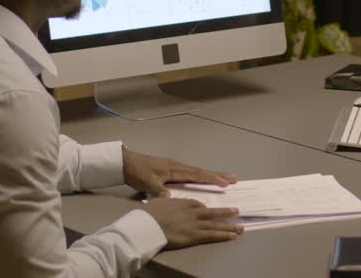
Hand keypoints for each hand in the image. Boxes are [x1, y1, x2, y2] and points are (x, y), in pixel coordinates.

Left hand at [122, 148, 236, 196]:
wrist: (126, 163)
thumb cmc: (137, 172)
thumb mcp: (147, 183)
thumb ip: (159, 191)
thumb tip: (171, 198)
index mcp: (175, 169)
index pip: (196, 174)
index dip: (211, 178)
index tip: (225, 183)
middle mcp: (178, 167)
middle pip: (201, 172)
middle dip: (218, 175)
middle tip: (235, 178)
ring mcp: (175, 168)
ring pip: (197, 172)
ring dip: (212, 175)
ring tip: (226, 178)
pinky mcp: (172, 170)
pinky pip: (191, 174)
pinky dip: (201, 176)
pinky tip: (205, 179)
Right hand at [140, 197, 241, 247]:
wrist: (148, 224)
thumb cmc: (149, 214)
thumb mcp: (157, 201)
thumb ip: (164, 198)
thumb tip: (165, 194)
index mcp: (183, 203)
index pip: (197, 204)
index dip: (205, 208)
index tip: (210, 209)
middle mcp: (192, 212)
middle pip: (212, 213)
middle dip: (225, 213)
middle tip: (237, 211)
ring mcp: (194, 224)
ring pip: (215, 224)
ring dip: (229, 226)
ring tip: (240, 227)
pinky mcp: (194, 236)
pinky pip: (212, 235)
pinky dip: (223, 235)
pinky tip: (232, 236)